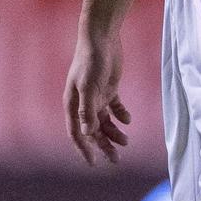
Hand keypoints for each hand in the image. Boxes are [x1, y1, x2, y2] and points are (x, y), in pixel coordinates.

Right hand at [63, 32, 131, 164]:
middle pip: (92, 131)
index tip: (93, 163)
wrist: (101, 37)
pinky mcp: (108, 88)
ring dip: (114, 133)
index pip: (76, 133)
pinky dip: (121, 115)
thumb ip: (88, 110)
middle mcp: (83, 103)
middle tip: (116, 160)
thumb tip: (87, 133)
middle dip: (103, 146)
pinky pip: (114, 108)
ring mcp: (96, 96)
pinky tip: (127, 120)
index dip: (84, 149)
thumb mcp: (89, 86)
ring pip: (104, 122)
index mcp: (73, 104)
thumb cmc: (91, 60)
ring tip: (126, 142)